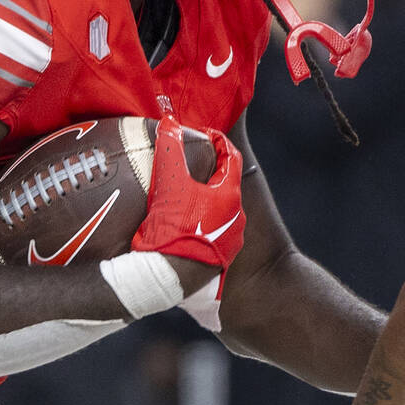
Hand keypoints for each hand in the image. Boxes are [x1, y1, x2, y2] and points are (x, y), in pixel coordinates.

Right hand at [132, 116, 244, 271]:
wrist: (175, 282)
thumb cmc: (176, 231)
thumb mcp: (170, 186)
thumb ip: (170, 151)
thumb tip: (168, 122)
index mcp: (229, 195)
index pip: (230, 156)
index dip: (217, 140)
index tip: (202, 134)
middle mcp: (236, 217)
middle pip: (223, 184)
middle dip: (205, 172)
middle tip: (184, 165)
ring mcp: (229, 241)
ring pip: (217, 211)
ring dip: (201, 201)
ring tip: (177, 197)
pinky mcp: (217, 260)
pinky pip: (209, 233)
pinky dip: (197, 223)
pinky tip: (177, 227)